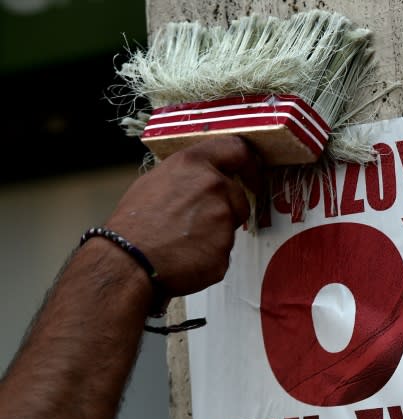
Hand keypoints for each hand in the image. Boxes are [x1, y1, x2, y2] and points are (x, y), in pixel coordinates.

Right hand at [105, 136, 261, 296]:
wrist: (126, 261)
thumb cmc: (133, 223)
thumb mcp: (157, 181)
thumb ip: (189, 176)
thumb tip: (205, 178)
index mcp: (194, 164)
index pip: (237, 150)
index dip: (249, 164)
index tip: (252, 176)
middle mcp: (214, 186)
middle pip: (238, 196)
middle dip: (225, 210)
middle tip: (196, 223)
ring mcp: (222, 218)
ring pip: (231, 226)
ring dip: (215, 234)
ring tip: (183, 241)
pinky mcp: (224, 249)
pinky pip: (223, 252)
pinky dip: (209, 257)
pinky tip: (185, 257)